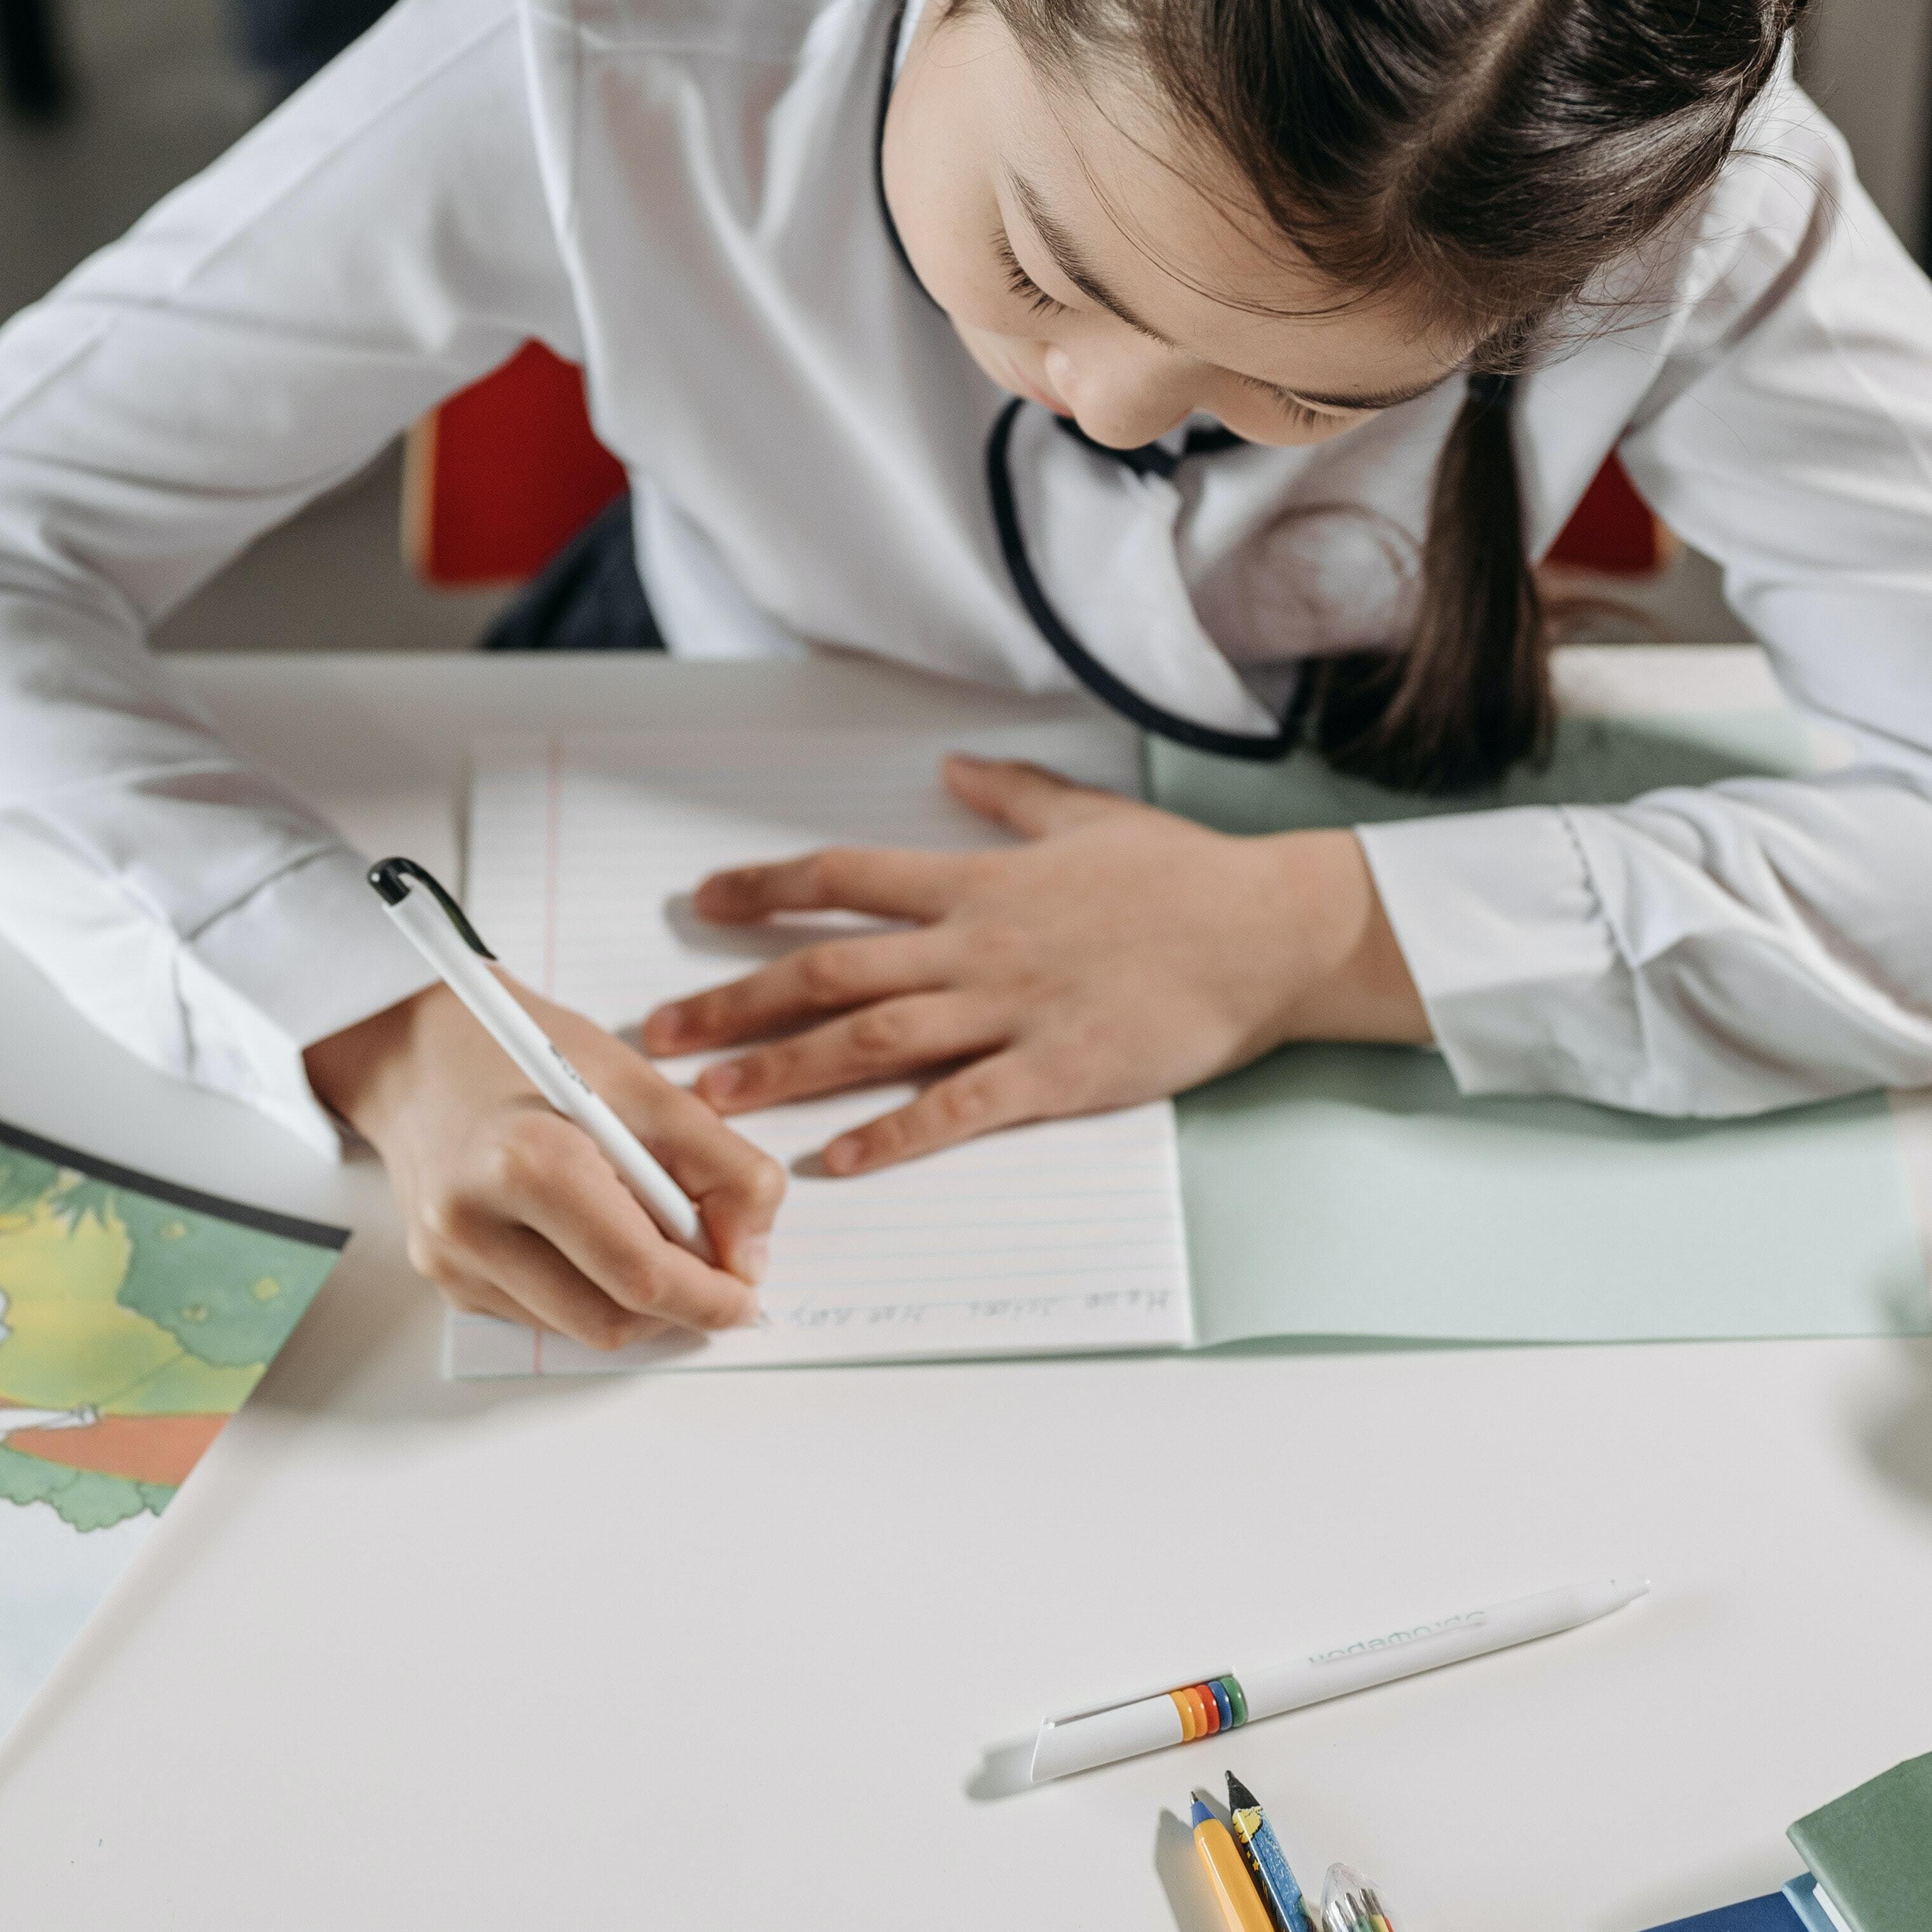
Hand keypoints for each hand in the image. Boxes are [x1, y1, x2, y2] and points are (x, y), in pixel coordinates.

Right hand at [305, 978, 785, 1351]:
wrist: (417, 1051)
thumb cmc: (528, 1054)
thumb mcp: (640, 1084)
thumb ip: (719, 1164)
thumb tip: (750, 1255)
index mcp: (528, 1162)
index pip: (640, 1273)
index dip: (710, 1296)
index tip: (748, 1293)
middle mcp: (474, 1223)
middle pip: (611, 1319)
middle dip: (677, 1304)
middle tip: (711, 1264)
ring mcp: (451, 1261)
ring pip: (580, 1328)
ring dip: (632, 1299)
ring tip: (640, 1227)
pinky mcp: (445, 1280)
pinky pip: (543, 1316)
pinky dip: (586, 1290)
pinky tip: (584, 1231)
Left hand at [639, 753, 1429, 1174]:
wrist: (1269, 930)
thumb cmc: (1182, 875)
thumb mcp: (1086, 815)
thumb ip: (1009, 795)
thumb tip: (951, 769)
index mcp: (978, 883)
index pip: (844, 878)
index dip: (764, 889)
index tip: (702, 902)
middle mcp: (977, 946)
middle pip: (829, 972)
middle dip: (735, 1000)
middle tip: (661, 1034)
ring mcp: (1013, 1011)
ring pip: (874, 1041)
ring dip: (786, 1069)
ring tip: (714, 1101)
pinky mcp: (1059, 1072)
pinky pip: (959, 1108)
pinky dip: (895, 1135)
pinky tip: (839, 1162)